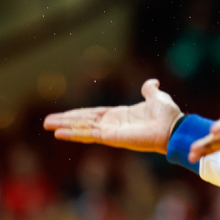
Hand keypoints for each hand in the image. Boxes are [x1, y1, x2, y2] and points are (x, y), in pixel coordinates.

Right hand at [44, 79, 182, 153]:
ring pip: (82, 128)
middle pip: (83, 121)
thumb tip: (151, 82)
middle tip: (46, 122)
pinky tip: (59, 133)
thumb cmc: (167, 115)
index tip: (62, 115)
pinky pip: (89, 134)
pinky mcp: (111, 137)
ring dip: (64, 127)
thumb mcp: (156, 97)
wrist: (173, 126)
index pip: (93, 114)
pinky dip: (73, 133)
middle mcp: (112, 124)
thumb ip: (149, 90)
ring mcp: (110, 132)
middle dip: (65, 121)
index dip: (78, 114)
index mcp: (119, 115)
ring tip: (48, 126)